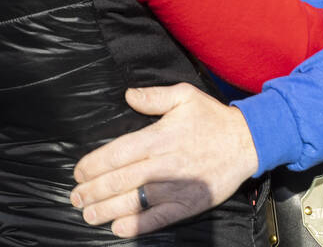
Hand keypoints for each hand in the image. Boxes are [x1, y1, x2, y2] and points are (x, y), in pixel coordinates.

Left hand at [71, 83, 258, 236]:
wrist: (247, 142)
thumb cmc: (212, 118)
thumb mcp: (184, 96)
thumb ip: (153, 97)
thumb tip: (127, 95)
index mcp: (159, 137)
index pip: (117, 153)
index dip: (94, 164)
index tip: (78, 172)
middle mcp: (164, 164)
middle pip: (120, 180)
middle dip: (93, 190)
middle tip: (75, 197)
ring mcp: (177, 187)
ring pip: (134, 201)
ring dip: (107, 210)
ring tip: (88, 214)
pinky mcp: (189, 204)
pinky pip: (159, 218)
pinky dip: (137, 225)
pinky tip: (118, 228)